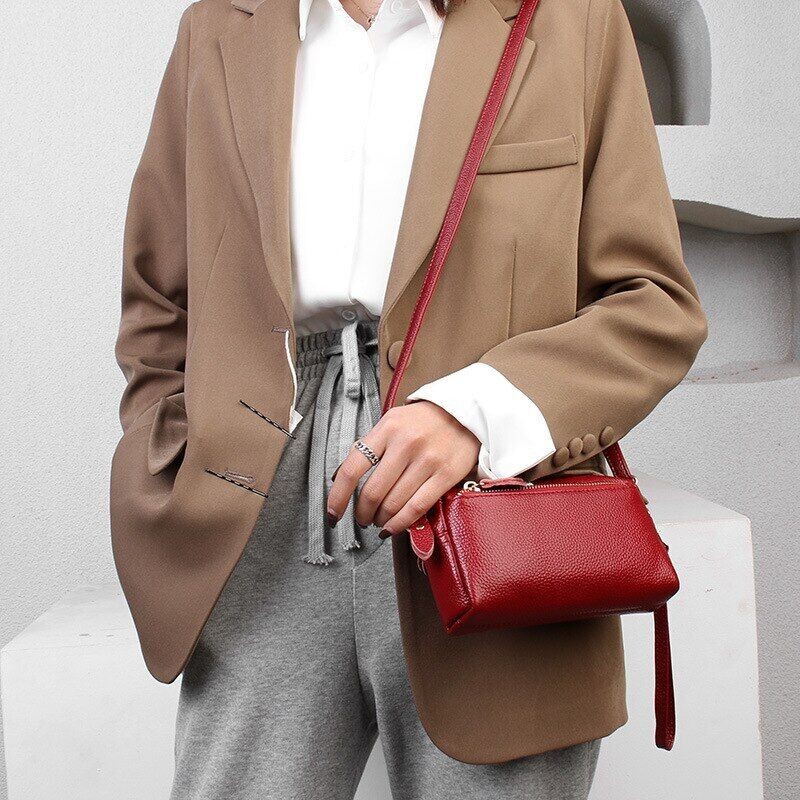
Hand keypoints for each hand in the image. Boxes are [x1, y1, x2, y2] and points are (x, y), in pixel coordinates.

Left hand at [326, 401, 479, 535]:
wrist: (465, 413)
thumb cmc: (423, 421)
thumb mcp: (392, 423)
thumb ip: (370, 447)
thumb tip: (340, 478)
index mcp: (387, 429)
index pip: (352, 468)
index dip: (338, 497)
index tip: (332, 513)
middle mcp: (406, 444)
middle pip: (372, 492)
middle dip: (362, 513)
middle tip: (362, 518)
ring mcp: (427, 460)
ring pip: (393, 503)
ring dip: (380, 519)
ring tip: (379, 520)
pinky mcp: (445, 475)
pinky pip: (417, 507)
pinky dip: (400, 523)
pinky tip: (392, 527)